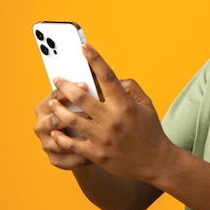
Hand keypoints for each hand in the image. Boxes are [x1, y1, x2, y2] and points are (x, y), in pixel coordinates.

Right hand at [34, 89, 90, 169]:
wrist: (77, 141)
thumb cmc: (82, 114)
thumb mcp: (80, 102)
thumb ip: (84, 94)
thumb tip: (97, 81)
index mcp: (43, 107)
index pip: (53, 97)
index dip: (69, 90)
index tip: (86, 85)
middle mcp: (41, 125)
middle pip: (55, 120)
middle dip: (75, 117)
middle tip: (94, 115)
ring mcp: (46, 144)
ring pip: (61, 142)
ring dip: (79, 139)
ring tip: (98, 135)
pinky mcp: (54, 159)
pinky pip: (68, 160)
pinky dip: (82, 156)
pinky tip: (96, 151)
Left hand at [48, 43, 174, 181]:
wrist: (155, 162)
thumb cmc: (151, 131)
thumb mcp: (147, 105)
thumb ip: (131, 88)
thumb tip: (114, 79)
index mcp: (124, 104)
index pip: (107, 76)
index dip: (95, 59)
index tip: (84, 47)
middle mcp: (111, 119)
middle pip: (81, 97)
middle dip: (65, 85)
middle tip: (57, 80)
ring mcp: (102, 137)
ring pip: (71, 119)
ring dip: (58, 108)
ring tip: (53, 103)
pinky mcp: (96, 154)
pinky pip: (72, 144)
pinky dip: (61, 136)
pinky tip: (55, 130)